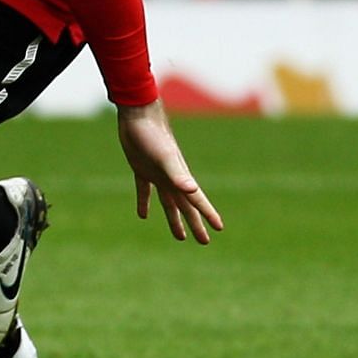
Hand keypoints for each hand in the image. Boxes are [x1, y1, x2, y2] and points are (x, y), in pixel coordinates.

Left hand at [117, 100, 221, 243]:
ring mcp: (157, 174)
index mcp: (180, 178)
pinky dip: (145, 203)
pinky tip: (143, 215)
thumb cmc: (153, 136)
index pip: (197, 201)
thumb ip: (178, 175)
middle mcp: (171, 178)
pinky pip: (145, 191)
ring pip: (168, 202)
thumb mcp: (165, 158)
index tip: (219, 229)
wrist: (138, 116)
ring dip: (174, 218)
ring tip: (180, 236)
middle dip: (196, 224)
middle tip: (204, 242)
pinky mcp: (141, 170)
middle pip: (186, 207)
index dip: (208, 215)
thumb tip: (192, 190)